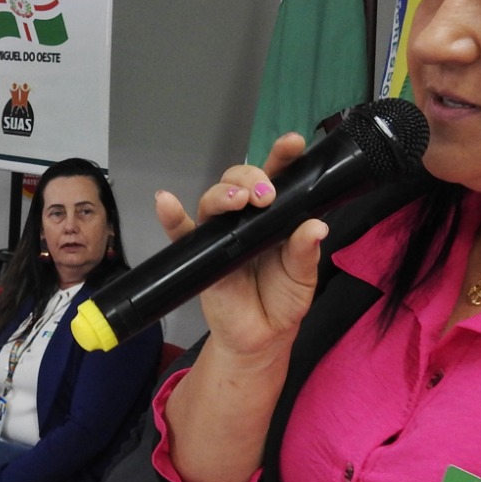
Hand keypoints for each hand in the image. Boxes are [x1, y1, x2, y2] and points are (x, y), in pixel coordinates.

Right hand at [153, 132, 328, 359]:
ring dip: (223, 193)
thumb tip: (315, 227)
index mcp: (276, 216)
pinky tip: (165, 201)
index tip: (292, 144)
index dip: (283, 157)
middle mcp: (247, 219)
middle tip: (266, 194)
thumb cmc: (283, 301)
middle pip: (240, 180)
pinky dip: (171, 216)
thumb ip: (305, 252)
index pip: (278, 178)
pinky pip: (180, 232)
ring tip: (239, 201)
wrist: (261, 337)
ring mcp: (220, 234)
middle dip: (252, 176)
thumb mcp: (303, 278)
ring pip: (213, 200)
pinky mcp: (198, 254)